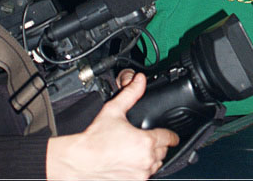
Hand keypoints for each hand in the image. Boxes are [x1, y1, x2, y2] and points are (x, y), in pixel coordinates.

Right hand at [46, 72, 179, 180]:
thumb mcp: (113, 110)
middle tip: (148, 138)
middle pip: (163, 152)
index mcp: (145, 142)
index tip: (172, 135)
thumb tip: (139, 81)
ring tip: (139, 150)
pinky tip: (132, 162)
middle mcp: (145, 161)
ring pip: (155, 165)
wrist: (80, 161)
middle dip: (158, 145)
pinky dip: (142, 169)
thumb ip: (130, 93)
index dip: (171, 134)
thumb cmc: (95, 140)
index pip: (169, 138)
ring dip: (151, 158)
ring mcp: (139, 175)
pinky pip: (144, 176)